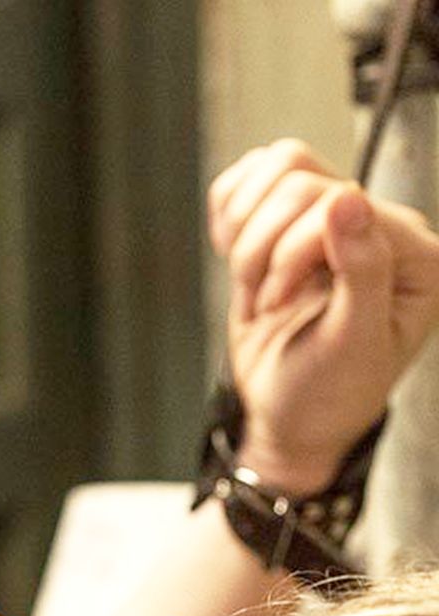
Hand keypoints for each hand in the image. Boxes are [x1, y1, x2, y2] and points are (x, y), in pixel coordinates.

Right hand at [209, 139, 438, 493]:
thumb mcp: (354, 343)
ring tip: (256, 284)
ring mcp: (332, 222)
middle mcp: (380, 228)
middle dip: (264, 248)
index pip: (339, 202)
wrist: (290, 417)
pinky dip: (229, 217)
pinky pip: (249, 181)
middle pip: (299, 179)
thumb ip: (364, 270)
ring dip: (245, 233)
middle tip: (269, 301)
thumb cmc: (330, 393)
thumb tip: (349, 198)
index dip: (293, 251)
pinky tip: (239, 259)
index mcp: (416, 255)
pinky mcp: (287, 223)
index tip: (280, 303)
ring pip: (275, 169)